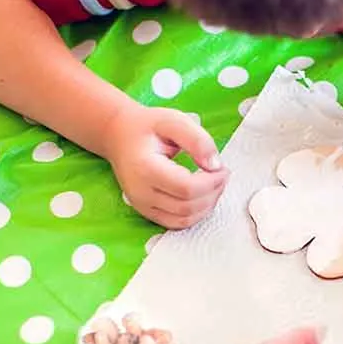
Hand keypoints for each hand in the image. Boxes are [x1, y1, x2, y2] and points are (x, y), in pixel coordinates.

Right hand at [102, 105, 228, 228]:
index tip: (223, 168)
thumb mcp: (174, 120)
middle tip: (222, 175)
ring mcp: (142, 205)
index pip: (187, 188)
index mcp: (145, 168)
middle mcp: (140, 192)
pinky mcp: (147, 212)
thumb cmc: (146, 127)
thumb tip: (215, 166)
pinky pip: (176, 223)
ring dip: (207, 206)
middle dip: (213, 193)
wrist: (119, 135)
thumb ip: (198, 140)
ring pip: (184, 219)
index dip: (212, 182)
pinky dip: (195, 213)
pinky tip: (202, 196)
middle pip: (187, 207)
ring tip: (214, 184)